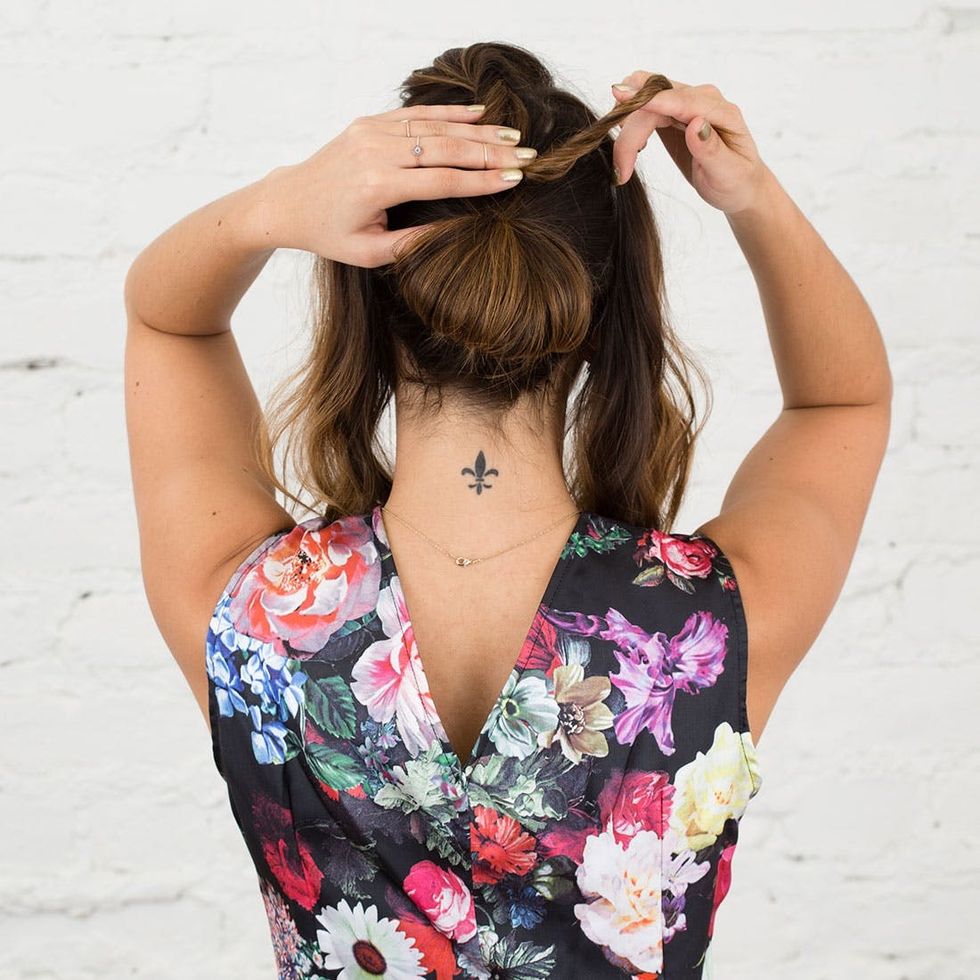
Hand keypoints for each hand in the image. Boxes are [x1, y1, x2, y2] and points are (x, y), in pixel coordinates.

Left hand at [255, 104, 536, 267]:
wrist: (287, 202)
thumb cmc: (328, 234)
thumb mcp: (369, 253)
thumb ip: (412, 243)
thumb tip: (456, 231)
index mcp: (378, 185)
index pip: (443, 181)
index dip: (482, 181)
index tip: (515, 180)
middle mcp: (375, 151)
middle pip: (446, 149)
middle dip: (491, 152)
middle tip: (527, 156)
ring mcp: (371, 131)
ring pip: (435, 128)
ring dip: (477, 131)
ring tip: (513, 136)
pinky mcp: (368, 122)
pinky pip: (416, 115)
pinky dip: (449, 113)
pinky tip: (478, 113)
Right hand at [609, 73, 770, 214]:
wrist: (739, 185)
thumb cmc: (736, 181)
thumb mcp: (728, 173)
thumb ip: (712, 149)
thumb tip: (696, 123)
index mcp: (721, 112)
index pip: (680, 100)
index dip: (650, 99)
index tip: (621, 98)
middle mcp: (702, 100)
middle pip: (655, 100)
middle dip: (631, 131)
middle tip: (620, 171)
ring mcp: (686, 104)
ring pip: (645, 102)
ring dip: (626, 129)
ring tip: (623, 164)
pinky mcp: (672, 113)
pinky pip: (645, 108)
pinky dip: (630, 124)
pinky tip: (632, 148)